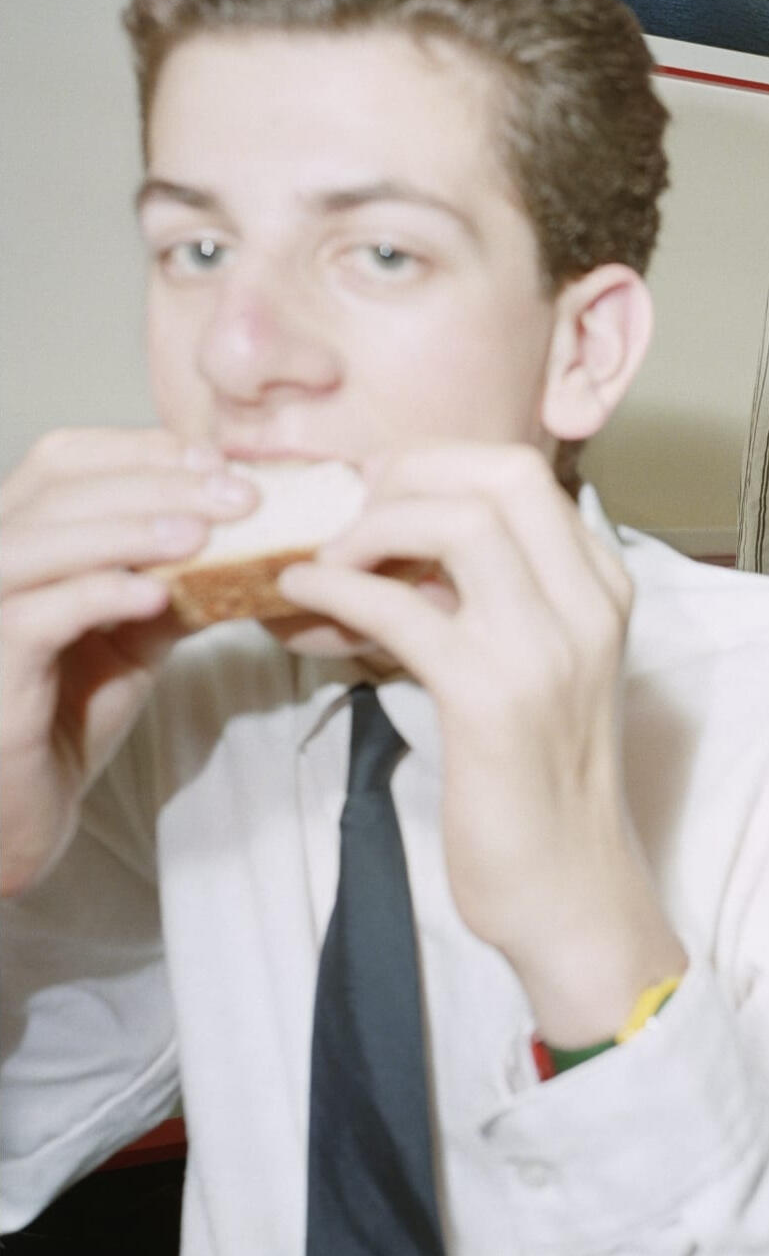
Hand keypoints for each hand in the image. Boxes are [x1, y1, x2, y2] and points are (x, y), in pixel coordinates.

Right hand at [0, 429, 257, 894]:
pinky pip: (31, 618)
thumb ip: (179, 576)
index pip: (64, 460)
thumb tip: (257, 531)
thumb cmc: (72, 709)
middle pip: (59, 490)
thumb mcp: (137, 629)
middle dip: (157, 484)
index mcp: (18, 536)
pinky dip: (95, 595)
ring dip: (127, 530)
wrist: (27, 804)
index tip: (219, 464)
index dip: (141, 450)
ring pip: (35, 542)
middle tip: (240, 497)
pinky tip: (156, 596)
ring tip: (201, 535)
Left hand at [276, 443, 685, 1043]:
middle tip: (350, 517)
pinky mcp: (492, 698)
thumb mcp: (538, 668)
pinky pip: (402, 610)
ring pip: (457, 523)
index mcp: (604, 590)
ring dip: (371, 528)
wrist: (572, 887)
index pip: (524, 475)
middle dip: (408, 476)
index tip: (379, 496)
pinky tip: (301, 600)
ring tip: (327, 561)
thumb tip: (391, 547)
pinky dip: (339, 590)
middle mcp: (588, 605)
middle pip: (500, 475)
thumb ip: (489, 601)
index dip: (437, 466)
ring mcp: (547, 648)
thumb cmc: (544, 782)